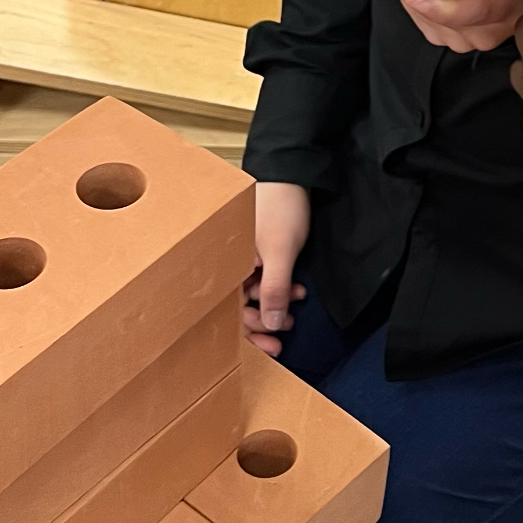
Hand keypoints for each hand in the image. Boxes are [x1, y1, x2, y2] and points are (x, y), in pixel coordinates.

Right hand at [244, 181, 310, 355]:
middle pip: (238, 307)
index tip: (271, 345)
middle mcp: (229, 264)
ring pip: (253, 295)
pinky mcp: (260, 253)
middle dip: (262, 323)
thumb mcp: (280, 253)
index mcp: (225, 264)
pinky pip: (264, 280)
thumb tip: (269, 325)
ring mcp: (244, 259)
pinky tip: (297, 290)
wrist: (293, 176)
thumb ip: (274, 290)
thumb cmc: (281, 209)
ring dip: (274, 306)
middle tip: (282, 336)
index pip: (228, 310)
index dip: (249, 332)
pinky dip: (280, 289)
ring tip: (293, 314)